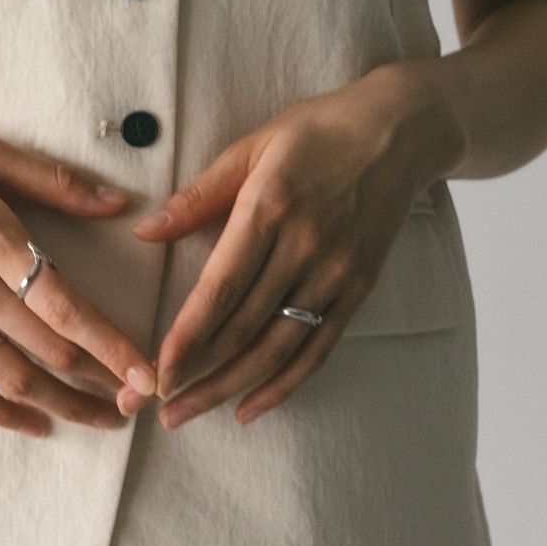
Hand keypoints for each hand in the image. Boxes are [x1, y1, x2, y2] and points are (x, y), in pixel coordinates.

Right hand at [0, 109, 158, 438]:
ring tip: (102, 418)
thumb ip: (50, 180)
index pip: (65, 306)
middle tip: (141, 401)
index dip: (113, 346)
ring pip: (10, 377)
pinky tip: (35, 424)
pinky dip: (2, 412)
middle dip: (101, 382)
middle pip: (47, 350)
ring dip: (63, 405)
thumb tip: (117, 203)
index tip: (149, 373)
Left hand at [127, 67, 455, 428]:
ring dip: (230, 388)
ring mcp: (337, 273)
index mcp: (270, 208)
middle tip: (156, 407)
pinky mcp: (359, 289)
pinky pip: (318, 348)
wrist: (401, 131)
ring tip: (189, 415)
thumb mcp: (252, 147)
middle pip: (244, 328)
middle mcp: (306, 248)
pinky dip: (284, 384)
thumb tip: (145, 231)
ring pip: (277, 349)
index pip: (222, 288)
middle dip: (196, 374)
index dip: (188, 335)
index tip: (156, 368)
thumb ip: (199, 196)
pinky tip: (250, 407)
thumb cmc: (318, 132)